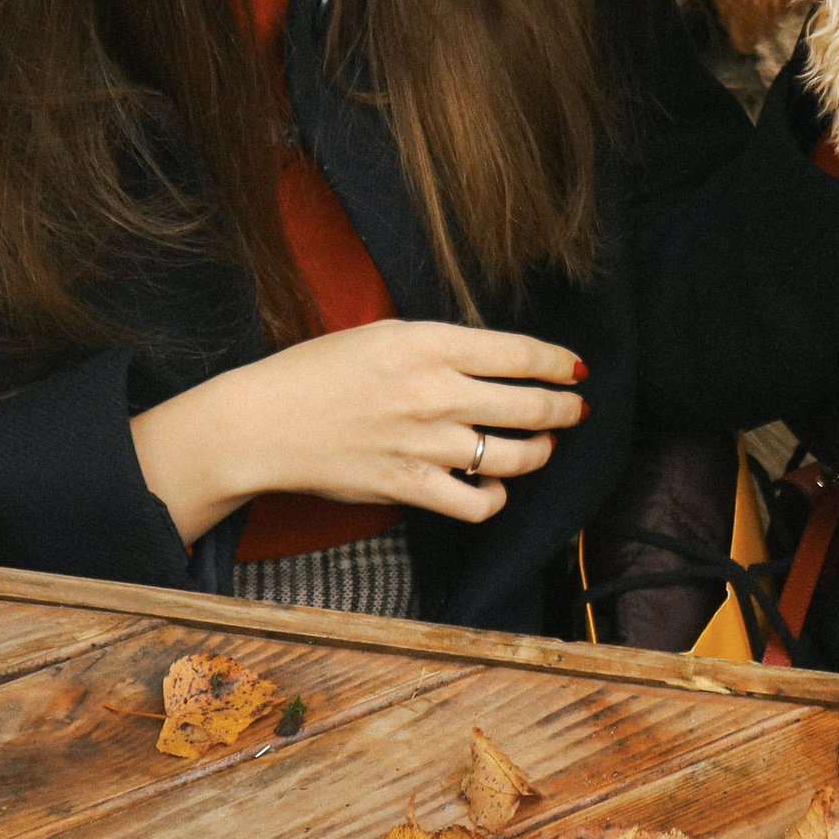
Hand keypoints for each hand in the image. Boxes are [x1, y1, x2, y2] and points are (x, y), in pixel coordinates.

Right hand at [129, 319, 588, 543]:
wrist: (263, 423)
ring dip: (540, 451)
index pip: (518, 352)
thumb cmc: (318, 372)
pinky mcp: (411, 486)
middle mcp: (436, 391)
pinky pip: (477, 503)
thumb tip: (493, 361)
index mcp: (430, 343)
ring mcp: (426, 442)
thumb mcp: (384, 335)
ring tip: (543, 445)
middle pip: (529, 404)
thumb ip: (440, 346)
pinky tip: (494, 487)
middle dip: (564, 408)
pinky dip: (495, 498)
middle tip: (573, 408)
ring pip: (515, 455)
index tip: (574, 368)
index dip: (556, 362)